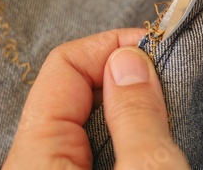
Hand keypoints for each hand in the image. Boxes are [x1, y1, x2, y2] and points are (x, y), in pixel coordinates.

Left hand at [3, 28, 188, 169]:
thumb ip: (135, 116)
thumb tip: (128, 59)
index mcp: (36, 159)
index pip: (62, 67)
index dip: (110, 46)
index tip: (153, 46)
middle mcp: (37, 164)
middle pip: (73, 90)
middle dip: (122, 74)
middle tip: (166, 73)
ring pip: (87, 118)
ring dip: (127, 103)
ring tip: (166, 101)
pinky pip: (95, 144)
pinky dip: (125, 129)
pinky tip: (151, 131)